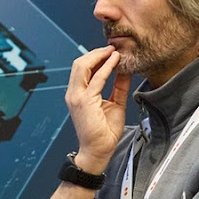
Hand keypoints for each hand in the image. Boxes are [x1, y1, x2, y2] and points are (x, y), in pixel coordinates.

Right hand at [65, 47, 130, 171]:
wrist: (98, 151)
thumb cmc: (104, 133)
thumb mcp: (115, 104)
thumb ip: (119, 87)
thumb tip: (125, 71)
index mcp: (78, 94)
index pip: (82, 68)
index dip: (96, 57)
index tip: (111, 52)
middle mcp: (73, 93)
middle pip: (79, 63)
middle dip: (96, 53)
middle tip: (112, 48)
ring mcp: (76, 97)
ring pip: (82, 66)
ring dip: (99, 56)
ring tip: (113, 51)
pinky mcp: (84, 101)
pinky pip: (96, 79)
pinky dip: (106, 67)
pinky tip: (115, 62)